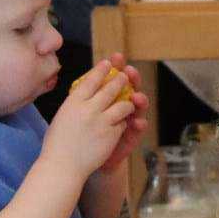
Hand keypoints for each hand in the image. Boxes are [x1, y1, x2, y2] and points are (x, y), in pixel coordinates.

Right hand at [42, 61, 138, 178]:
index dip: (101, 70)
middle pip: (110, 88)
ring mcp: (101, 121)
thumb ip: (76, 104)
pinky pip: (122, 124)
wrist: (62, 167)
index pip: (90, 80)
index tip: (108, 62)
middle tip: (126, 75)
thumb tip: (86, 90)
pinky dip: (123, 122)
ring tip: (133, 99)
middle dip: (121, 79)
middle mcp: (88, 109)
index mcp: (73, 102)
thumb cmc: (57, 142)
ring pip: (123, 105)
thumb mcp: (62, 117)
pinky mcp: (111, 134)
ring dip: (129, 102)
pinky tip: (124, 122)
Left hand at [87, 52, 148, 172]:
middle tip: (129, 72)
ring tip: (137, 97)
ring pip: (138, 106)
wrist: (80, 160)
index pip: (113, 77)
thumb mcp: (78, 111)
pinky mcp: (131, 135)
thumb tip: (85, 78)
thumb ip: (85, 97)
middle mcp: (120, 104)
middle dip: (131, 78)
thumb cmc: (79, 134)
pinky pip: (139, 127)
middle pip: (130, 87)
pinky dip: (140, 124)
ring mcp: (128, 118)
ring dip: (140, 99)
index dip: (117, 67)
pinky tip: (137, 122)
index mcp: (107, 96)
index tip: (116, 57)